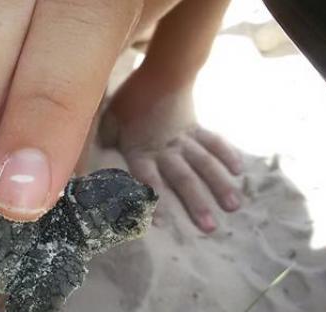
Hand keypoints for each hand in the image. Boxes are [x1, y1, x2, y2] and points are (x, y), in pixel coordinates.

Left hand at [102, 74, 242, 232]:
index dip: (154, 199)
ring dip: (219, 185)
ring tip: (233, 206)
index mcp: (140, 150)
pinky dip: (227, 155)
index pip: (147, 178)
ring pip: (204, 163)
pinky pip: (214, 142)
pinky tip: (239, 171)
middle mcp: (165, 148)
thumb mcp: (108, 121)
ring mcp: (184, 139)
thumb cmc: (129, 100)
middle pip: (182, 177)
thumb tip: (87, 167)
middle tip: (209, 228)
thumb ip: (104, 145)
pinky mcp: (197, 129)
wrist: (160, 70)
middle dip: (196, 203)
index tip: (163, 222)